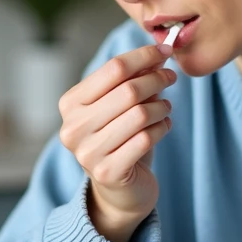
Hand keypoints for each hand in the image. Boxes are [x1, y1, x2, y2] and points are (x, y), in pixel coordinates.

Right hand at [58, 43, 176, 241]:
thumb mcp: (121, 106)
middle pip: (128, 90)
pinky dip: (162, 128)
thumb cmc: (119, 139)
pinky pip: (146, 139)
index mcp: (70, 104)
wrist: (118, 190)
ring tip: (166, 107)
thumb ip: (134, 78)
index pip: (113, 68)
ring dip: (162, 106)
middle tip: (171, 77)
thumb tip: (160, 53)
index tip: (165, 50)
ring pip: (140, 114)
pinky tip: (163, 126)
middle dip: (157, 78)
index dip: (144, 56)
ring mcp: (88, 152)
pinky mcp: (107, 172)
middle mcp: (73, 128)